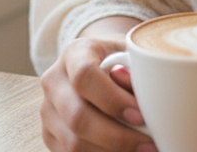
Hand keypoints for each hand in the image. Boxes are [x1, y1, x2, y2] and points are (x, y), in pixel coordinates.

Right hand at [40, 35, 155, 151]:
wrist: (95, 63)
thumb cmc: (119, 59)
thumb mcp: (129, 53)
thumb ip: (136, 70)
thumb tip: (143, 96)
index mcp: (74, 53)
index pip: (84, 76)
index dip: (112, 99)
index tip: (140, 115)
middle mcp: (54, 81)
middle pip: (77, 116)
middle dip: (116, 136)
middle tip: (148, 144)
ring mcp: (48, 111)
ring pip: (72, 143)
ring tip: (140, 151)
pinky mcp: (49, 135)